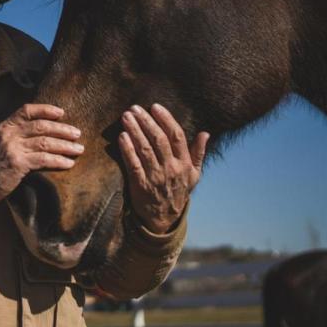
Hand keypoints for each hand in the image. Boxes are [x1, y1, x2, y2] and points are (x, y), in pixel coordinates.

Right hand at [0, 104, 82, 207]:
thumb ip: (15, 136)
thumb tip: (41, 134)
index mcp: (5, 126)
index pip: (27, 110)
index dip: (45, 110)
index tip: (61, 113)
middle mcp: (9, 134)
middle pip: (42, 126)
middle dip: (62, 129)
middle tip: (77, 134)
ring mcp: (13, 148)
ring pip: (46, 142)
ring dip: (65, 146)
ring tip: (78, 149)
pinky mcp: (18, 163)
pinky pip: (44, 159)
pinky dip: (58, 161)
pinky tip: (68, 163)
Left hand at [118, 103, 208, 233]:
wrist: (165, 218)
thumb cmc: (179, 191)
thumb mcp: (193, 175)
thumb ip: (198, 153)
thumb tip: (205, 133)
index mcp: (184, 164)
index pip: (176, 136)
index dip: (166, 119)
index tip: (155, 107)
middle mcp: (171, 169)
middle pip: (158, 140)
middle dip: (146, 122)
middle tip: (135, 108)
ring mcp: (155, 177)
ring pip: (145, 149)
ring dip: (135, 131)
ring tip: (126, 117)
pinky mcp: (140, 185)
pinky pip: (133, 165)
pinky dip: (127, 150)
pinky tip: (122, 137)